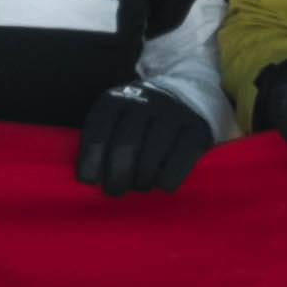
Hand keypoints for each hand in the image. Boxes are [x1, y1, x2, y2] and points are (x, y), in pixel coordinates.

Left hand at [74, 86, 217, 195]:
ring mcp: (173, 114)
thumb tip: (90, 180)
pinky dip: (165, 182)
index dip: (90, 163)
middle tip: (115, 190)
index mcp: (116, 100)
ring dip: (141, 182)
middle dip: (116, 177)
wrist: (188, 96)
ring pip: (151, 159)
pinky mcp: (196, 129)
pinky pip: (176, 166)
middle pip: (124, 147)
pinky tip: (161, 182)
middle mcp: (144, 101)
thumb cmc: (142, 121)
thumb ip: (101, 142)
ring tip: (139, 186)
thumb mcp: (116, 119)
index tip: (90, 181)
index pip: (97, 135)